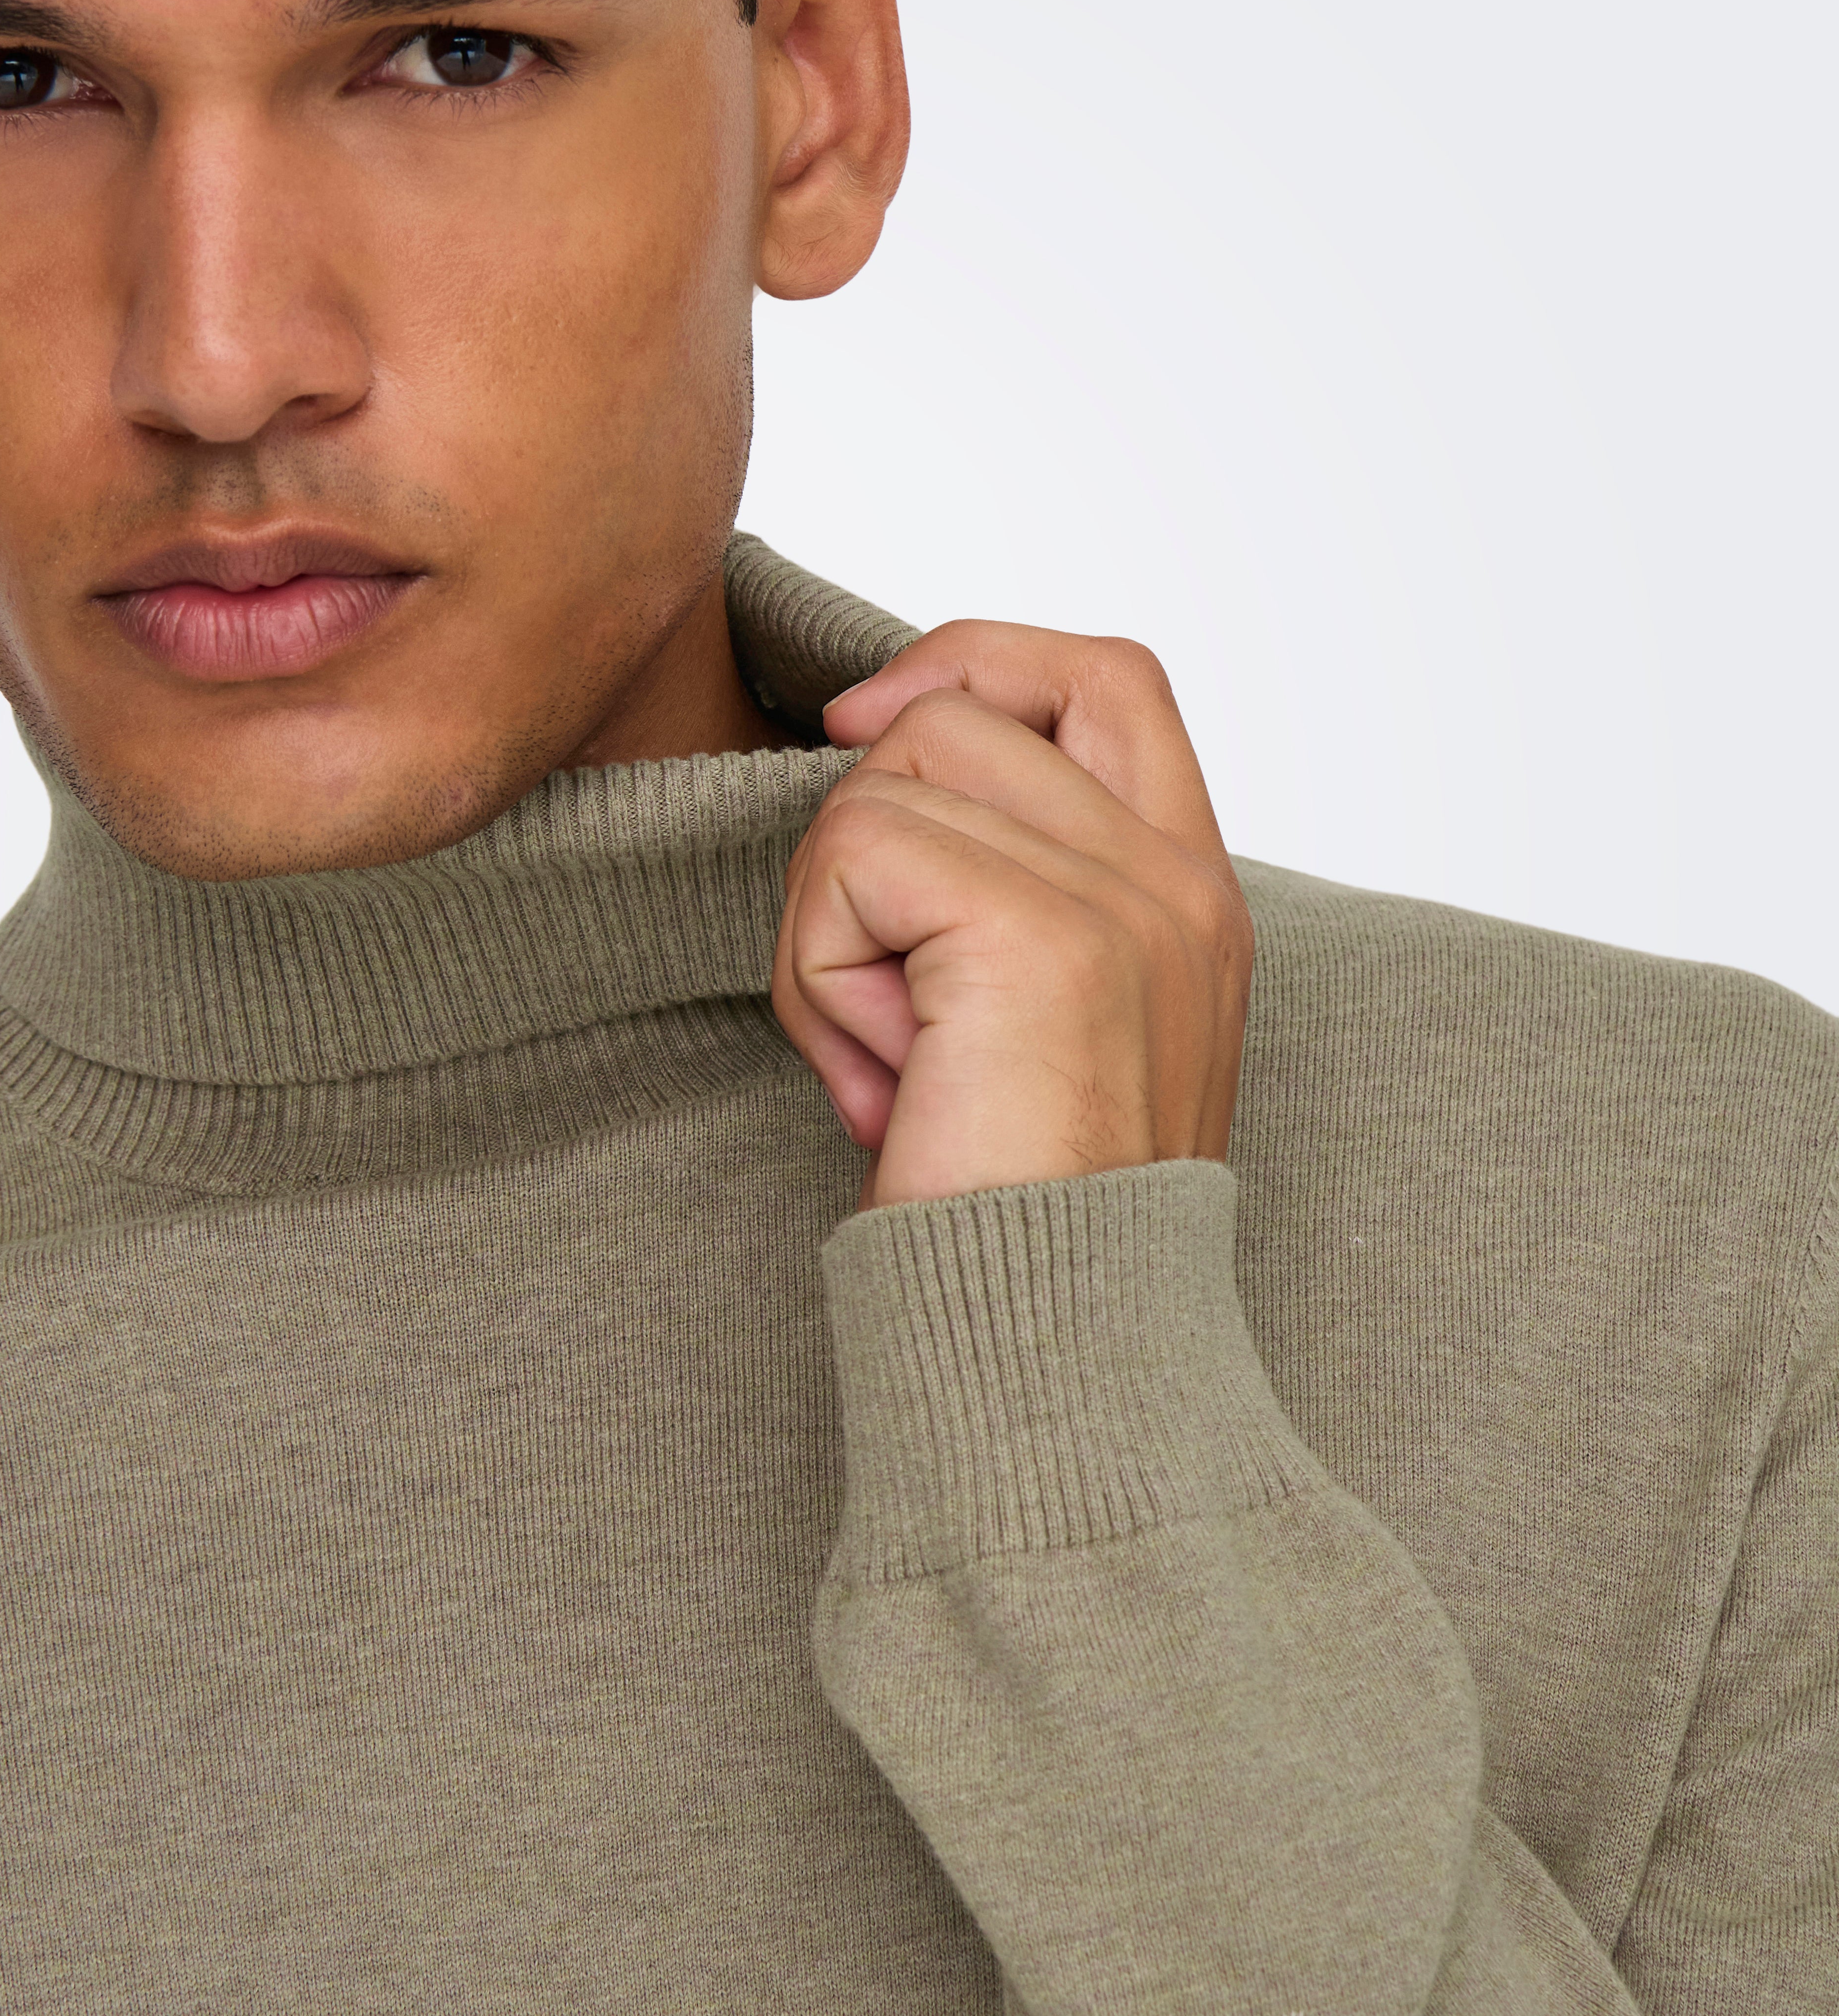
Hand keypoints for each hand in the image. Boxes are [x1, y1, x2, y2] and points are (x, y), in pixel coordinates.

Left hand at [771, 621, 1252, 1206]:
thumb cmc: (1016, 1212)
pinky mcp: (1042, 934)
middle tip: (879, 994)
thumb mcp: (1028, 1020)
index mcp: (1193, 896)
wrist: (1048, 1352)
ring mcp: (1125, 900)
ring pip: (884, 782)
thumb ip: (1004, 887)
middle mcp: (1180, 883)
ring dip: (834, 924)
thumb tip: (873, 750)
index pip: (1104, 678)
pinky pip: (851, 858)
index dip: (976, 663)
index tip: (866, 724)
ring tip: (889, 1059)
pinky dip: (822, 972)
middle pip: (961, 714)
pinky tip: (879, 1081)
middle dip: (865, 831)